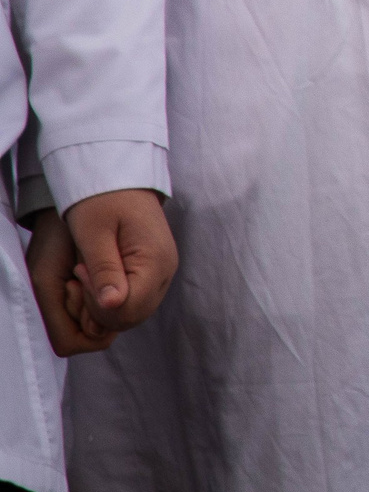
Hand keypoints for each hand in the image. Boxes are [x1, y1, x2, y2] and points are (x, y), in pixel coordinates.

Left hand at [25, 189, 178, 354]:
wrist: (117, 175)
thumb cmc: (101, 199)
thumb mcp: (94, 234)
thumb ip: (105, 271)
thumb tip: (113, 306)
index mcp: (156, 261)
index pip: (127, 311)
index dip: (96, 305)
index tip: (80, 274)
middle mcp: (167, 270)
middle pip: (133, 316)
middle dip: (99, 308)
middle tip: (81, 274)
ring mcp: (163, 270)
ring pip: (133, 311)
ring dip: (104, 303)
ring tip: (88, 271)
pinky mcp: (155, 268)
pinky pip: (135, 298)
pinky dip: (112, 296)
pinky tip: (98, 273)